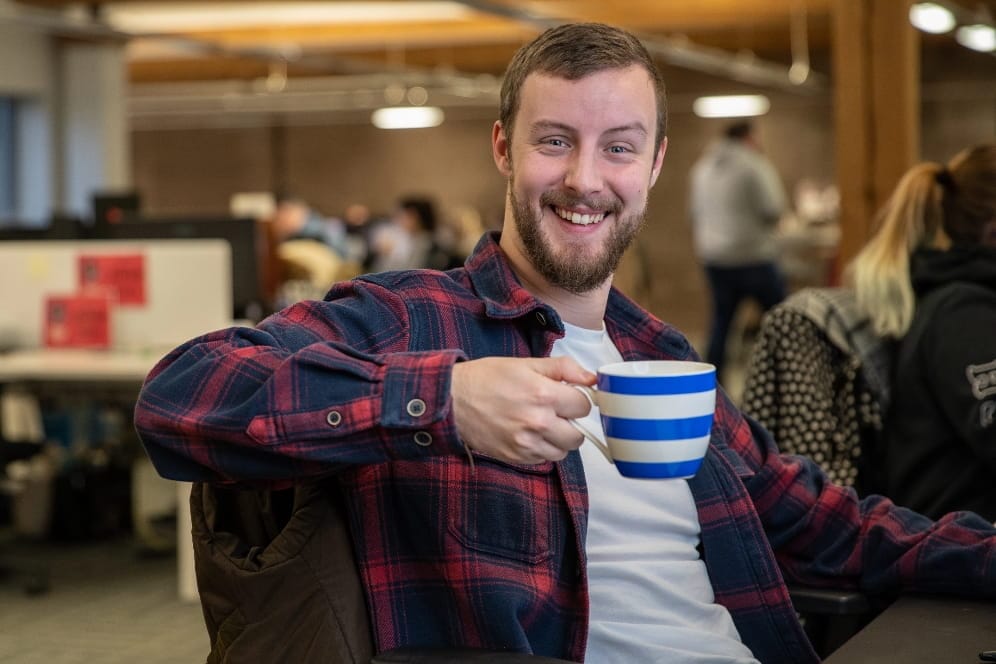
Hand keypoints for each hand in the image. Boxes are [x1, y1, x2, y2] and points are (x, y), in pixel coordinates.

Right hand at [450, 356, 595, 464]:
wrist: (452, 400)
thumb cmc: (487, 378)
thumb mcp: (526, 363)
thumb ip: (563, 368)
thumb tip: (592, 378)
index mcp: (543, 394)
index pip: (584, 407)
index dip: (576, 400)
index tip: (565, 397)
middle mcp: (537, 422)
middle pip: (577, 436)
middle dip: (571, 424)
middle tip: (555, 413)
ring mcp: (526, 443)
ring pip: (562, 451)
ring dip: (558, 440)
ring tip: (541, 425)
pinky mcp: (515, 457)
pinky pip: (543, 460)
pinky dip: (541, 449)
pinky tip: (527, 434)